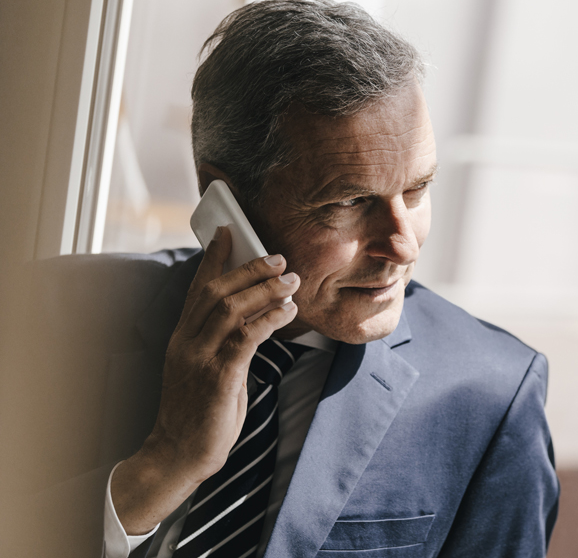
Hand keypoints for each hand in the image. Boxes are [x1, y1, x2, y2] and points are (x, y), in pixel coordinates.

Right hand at [111, 227, 299, 534]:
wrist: (179, 452)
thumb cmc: (199, 412)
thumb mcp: (205, 369)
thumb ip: (222, 342)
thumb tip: (254, 318)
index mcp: (182, 338)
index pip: (196, 288)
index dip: (213, 258)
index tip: (228, 232)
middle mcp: (187, 342)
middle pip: (216, 291)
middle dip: (249, 269)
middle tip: (279, 258)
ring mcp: (200, 358)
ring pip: (231, 308)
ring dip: (265, 290)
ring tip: (292, 281)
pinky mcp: (218, 376)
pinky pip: (245, 337)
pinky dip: (269, 319)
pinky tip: (287, 312)